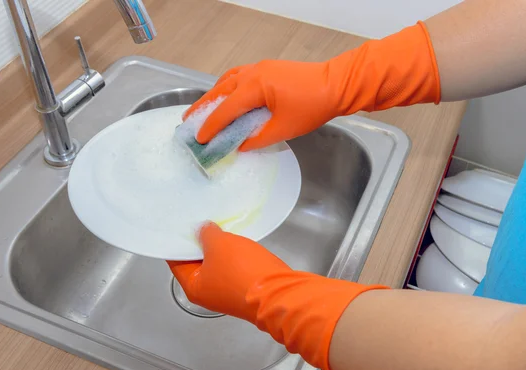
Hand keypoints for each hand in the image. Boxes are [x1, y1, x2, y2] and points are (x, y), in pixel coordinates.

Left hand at [167, 222, 291, 322]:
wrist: (279, 293)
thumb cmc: (243, 271)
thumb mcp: (219, 244)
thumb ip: (206, 233)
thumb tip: (203, 230)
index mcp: (194, 288)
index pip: (176, 261)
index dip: (177, 242)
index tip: (181, 226)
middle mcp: (208, 295)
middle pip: (197, 264)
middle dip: (201, 244)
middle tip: (203, 223)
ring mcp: (228, 294)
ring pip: (218, 266)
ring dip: (220, 249)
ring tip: (222, 229)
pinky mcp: (246, 290)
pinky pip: (235, 269)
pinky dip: (234, 256)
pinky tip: (238, 243)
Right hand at [182, 60, 340, 151]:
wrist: (337, 85)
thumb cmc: (313, 106)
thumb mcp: (283, 129)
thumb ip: (257, 138)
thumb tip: (238, 145)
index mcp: (255, 87)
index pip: (226, 109)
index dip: (211, 126)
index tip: (199, 139)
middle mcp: (253, 73)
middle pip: (220, 91)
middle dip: (203, 107)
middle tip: (188, 121)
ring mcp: (260, 68)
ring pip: (228, 81)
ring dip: (214, 95)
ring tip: (202, 109)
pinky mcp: (268, 69)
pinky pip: (239, 76)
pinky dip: (228, 87)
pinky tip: (227, 96)